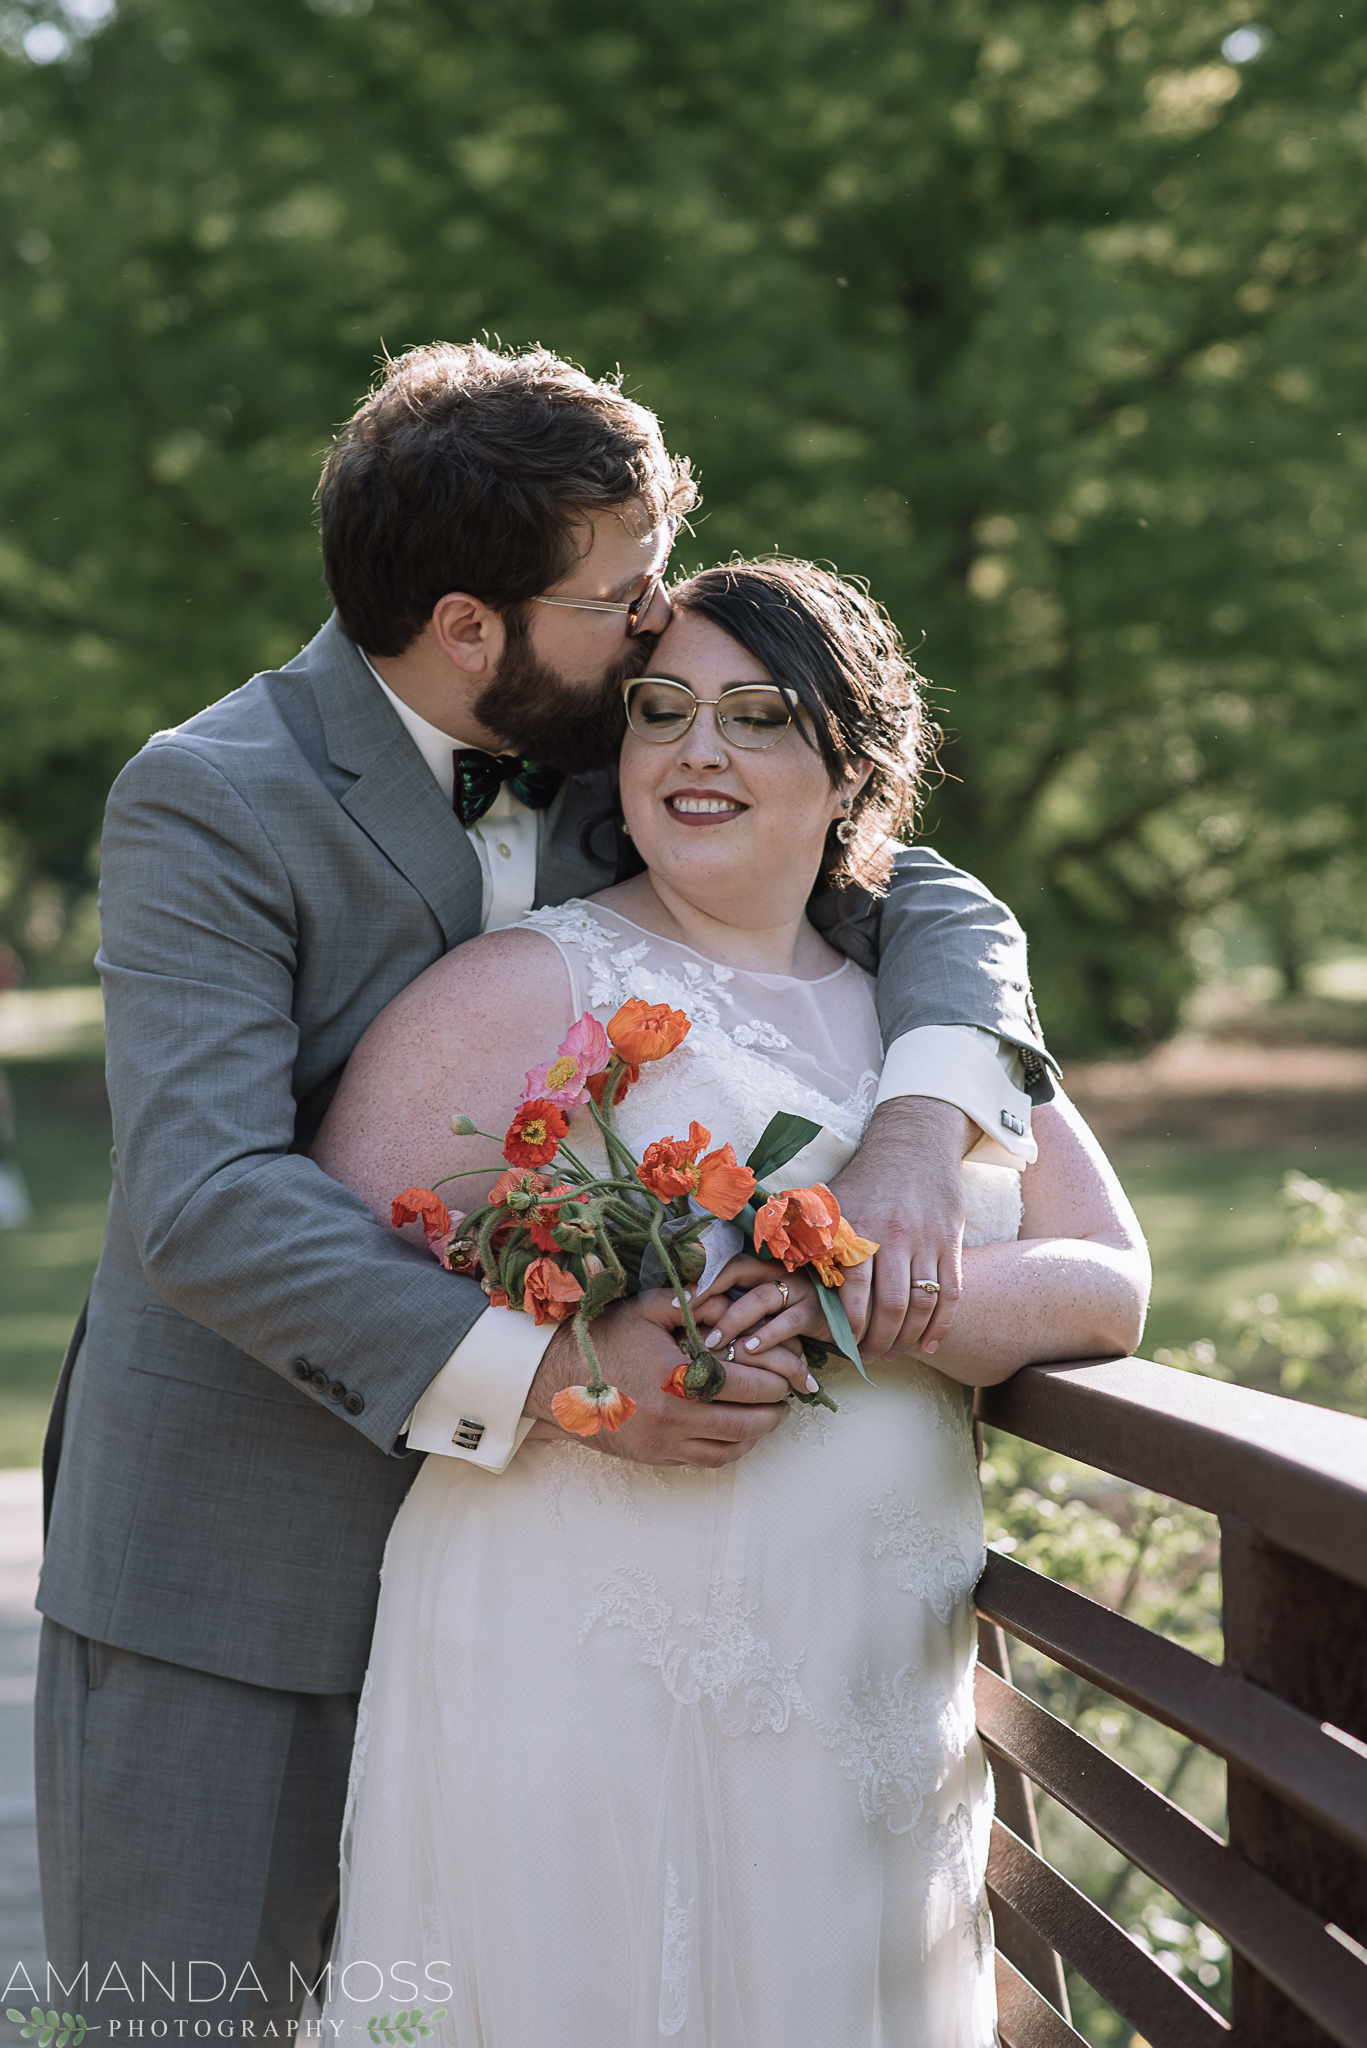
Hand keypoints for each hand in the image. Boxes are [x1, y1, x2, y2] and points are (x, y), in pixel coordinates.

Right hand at [524, 1291, 794, 1465]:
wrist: (556, 1381)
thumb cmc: (602, 1340)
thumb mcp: (644, 1309)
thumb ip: (688, 1301)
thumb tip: (728, 1297)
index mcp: (675, 1378)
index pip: (743, 1387)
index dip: (773, 1383)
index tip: (788, 1376)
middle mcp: (672, 1418)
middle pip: (743, 1424)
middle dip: (773, 1412)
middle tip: (787, 1399)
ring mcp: (663, 1443)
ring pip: (727, 1449)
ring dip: (755, 1436)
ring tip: (769, 1417)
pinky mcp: (655, 1457)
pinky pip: (705, 1461)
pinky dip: (730, 1450)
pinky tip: (738, 1434)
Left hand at [687, 1258, 823, 1386]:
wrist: (847, 1323)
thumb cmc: (794, 1317)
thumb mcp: (766, 1309)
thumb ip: (740, 1306)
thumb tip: (696, 1323)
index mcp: (764, 1267)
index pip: (727, 1263)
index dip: (702, 1279)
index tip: (676, 1301)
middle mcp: (780, 1271)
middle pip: (738, 1271)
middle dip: (709, 1291)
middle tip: (685, 1315)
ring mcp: (799, 1290)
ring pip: (760, 1298)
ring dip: (733, 1320)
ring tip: (713, 1342)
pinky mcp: (816, 1312)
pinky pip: (788, 1322)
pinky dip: (767, 1336)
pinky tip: (749, 1350)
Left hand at [826, 1096, 973, 1360]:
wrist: (913, 1143)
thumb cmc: (863, 1180)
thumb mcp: (828, 1201)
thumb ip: (802, 1234)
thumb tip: (772, 1263)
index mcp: (858, 1229)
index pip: (854, 1291)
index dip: (851, 1326)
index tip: (845, 1346)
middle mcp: (893, 1237)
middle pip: (892, 1306)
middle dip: (881, 1340)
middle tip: (871, 1358)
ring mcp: (926, 1240)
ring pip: (922, 1304)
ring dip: (909, 1337)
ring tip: (896, 1353)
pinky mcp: (950, 1242)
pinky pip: (950, 1293)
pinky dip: (941, 1324)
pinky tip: (929, 1343)